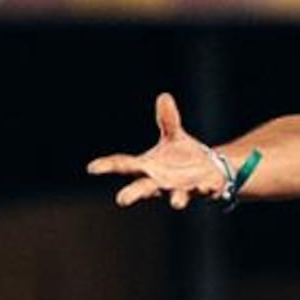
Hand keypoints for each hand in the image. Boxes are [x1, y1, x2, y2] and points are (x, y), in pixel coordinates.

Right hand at [86, 92, 228, 209]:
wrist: (208, 170)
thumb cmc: (182, 156)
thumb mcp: (173, 135)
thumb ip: (167, 120)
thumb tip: (164, 96)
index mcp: (148, 167)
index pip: (124, 165)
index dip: (108, 166)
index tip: (92, 168)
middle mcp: (161, 181)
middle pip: (144, 187)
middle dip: (133, 193)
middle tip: (121, 200)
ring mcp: (181, 188)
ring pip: (176, 195)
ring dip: (176, 198)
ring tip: (176, 203)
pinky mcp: (202, 189)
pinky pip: (202, 191)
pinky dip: (203, 189)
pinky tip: (204, 187)